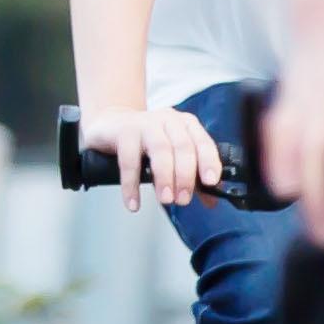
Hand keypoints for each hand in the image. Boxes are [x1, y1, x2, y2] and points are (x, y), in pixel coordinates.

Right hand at [93, 101, 224, 208]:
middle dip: (185, 176)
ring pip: (160, 149)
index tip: (210, 182)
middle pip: (183, 146)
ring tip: (165, 199)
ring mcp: (145, 123)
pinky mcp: (123, 131)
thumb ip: (192, 178)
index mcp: (186, 125)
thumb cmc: (146, 143)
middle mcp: (168, 120)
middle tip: (183, 199)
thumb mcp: (173, 157)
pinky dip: (131, 184)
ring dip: (164, 177)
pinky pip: (129, 159)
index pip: (203, 142)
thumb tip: (211, 200)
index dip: (209, 162)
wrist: (111, 125)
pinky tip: (134, 202)